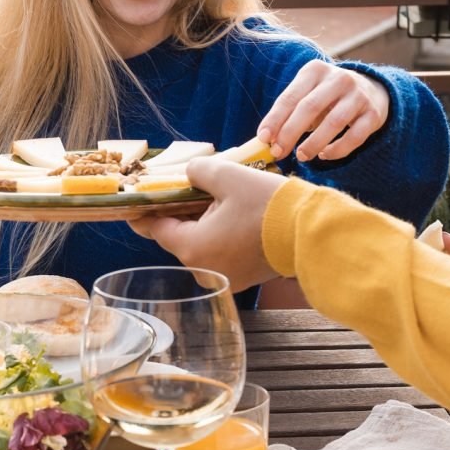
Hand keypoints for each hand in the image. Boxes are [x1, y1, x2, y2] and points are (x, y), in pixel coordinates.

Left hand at [130, 157, 284, 290]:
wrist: (312, 233)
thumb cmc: (268, 205)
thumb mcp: (227, 175)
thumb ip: (196, 171)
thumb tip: (189, 174)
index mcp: (191, 247)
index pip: (155, 227)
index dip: (147, 209)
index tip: (137, 198)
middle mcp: (202, 270)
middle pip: (178, 236)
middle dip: (179, 211)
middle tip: (183, 187)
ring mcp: (222, 277)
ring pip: (199, 244)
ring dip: (201, 222)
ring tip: (211, 196)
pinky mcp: (241, 277)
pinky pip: (218, 253)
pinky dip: (218, 234)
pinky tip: (229, 213)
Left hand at [257, 60, 388, 161]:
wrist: (372, 90)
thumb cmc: (328, 97)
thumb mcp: (308, 94)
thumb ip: (289, 113)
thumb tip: (268, 140)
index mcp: (315, 70)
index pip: (290, 96)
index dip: (275, 119)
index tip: (263, 138)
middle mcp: (338, 78)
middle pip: (309, 107)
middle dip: (290, 133)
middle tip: (278, 152)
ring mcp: (359, 95)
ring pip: (334, 122)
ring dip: (313, 143)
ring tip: (301, 156)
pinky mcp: (374, 114)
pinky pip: (355, 136)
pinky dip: (337, 149)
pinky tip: (325, 155)